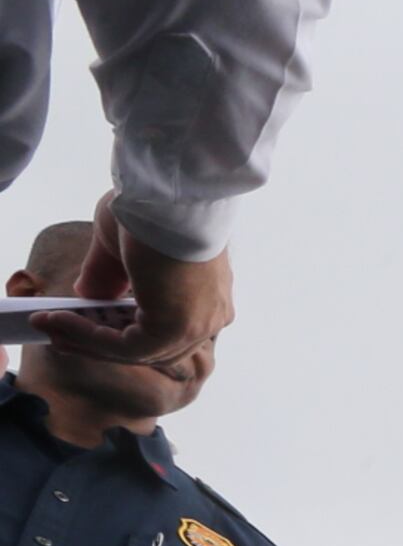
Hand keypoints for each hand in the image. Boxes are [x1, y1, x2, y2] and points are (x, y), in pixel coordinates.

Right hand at [32, 201, 233, 364]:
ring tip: (51, 329)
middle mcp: (208, 316)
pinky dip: (91, 339)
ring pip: (138, 351)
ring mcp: (197, 325)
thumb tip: (88, 297)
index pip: (162, 331)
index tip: (79, 325)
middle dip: (99, 343)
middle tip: (59, 334)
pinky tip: (61, 324)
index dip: (118, 331)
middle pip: (151, 347)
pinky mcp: (176, 327)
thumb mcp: (121, 245)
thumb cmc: (152, 207)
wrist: (169, 194)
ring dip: (87, 342)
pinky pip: (128, 347)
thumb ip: (108, 275)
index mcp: (205, 297)